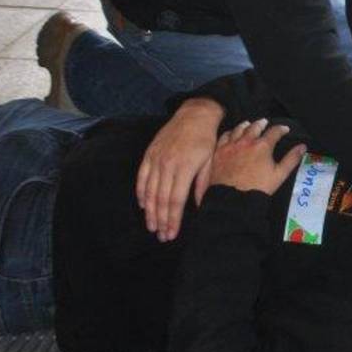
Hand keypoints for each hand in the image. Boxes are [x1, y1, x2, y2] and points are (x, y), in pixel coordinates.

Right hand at [136, 97, 223, 241]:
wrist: (194, 114)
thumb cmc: (206, 139)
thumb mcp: (210, 160)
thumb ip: (203, 184)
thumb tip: (200, 205)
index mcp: (185, 168)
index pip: (176, 201)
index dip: (173, 220)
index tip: (172, 234)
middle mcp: (168, 165)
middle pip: (161, 199)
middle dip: (161, 220)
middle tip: (162, 236)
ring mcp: (156, 159)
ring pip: (149, 191)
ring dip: (150, 211)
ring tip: (152, 226)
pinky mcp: (149, 154)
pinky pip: (142, 177)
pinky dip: (141, 192)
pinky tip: (143, 205)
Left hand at [209, 119, 306, 194]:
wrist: (233, 199)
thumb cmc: (258, 188)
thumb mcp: (279, 174)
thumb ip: (292, 159)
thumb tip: (302, 147)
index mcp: (262, 146)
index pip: (274, 132)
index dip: (281, 129)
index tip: (284, 129)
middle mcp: (246, 142)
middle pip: (255, 126)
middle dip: (262, 123)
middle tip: (265, 122)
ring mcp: (231, 146)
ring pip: (238, 129)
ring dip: (245, 125)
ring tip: (248, 123)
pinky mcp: (219, 152)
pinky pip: (224, 137)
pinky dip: (229, 132)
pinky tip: (231, 133)